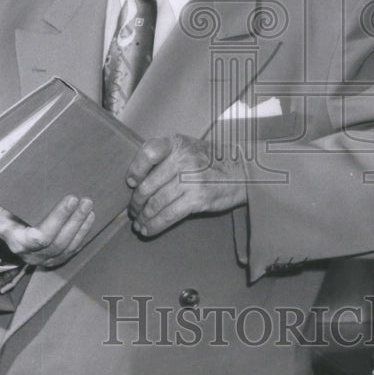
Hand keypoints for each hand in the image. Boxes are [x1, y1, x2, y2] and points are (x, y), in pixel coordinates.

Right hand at [0, 196, 94, 267]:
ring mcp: (44, 261)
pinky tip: (89, 219)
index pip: (40, 235)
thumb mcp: (7, 207)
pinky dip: (82, 234)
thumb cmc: (9, 215)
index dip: (58, 218)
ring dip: (81, 227)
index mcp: (17, 241)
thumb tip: (40, 179)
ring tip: (89, 208)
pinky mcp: (55, 260)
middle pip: (58, 242)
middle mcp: (30, 255)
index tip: (71, 199)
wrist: (9, 233)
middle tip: (86, 201)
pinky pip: (71, 250)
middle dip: (75, 220)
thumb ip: (20, 199)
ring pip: (67, 248)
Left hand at [127, 135, 246, 236]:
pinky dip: (155, 225)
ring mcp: (191, 179)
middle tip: (133, 211)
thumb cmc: (211, 161)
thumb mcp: (189, 147)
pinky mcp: (198, 198)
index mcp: (177, 144)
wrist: (243, 171)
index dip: (135, 170)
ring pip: (156, 203)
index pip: (148, 153)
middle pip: (148, 185)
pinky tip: (148, 230)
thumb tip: (139, 180)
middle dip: (136, 203)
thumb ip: (167, 156)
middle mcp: (182, 159)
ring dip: (143, 217)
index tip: (130, 183)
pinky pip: (169, 215)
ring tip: (139, 224)